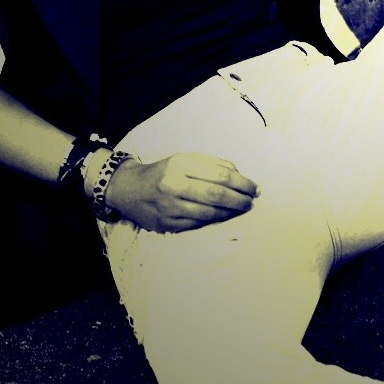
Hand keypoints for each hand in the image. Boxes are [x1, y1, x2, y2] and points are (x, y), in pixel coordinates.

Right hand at [104, 151, 259, 232]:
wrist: (130, 189)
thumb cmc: (165, 171)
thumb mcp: (186, 159)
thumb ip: (213, 163)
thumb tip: (240, 174)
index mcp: (180, 164)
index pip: (220, 175)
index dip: (242, 183)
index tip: (254, 188)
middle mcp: (173, 185)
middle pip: (216, 195)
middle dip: (239, 199)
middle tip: (251, 201)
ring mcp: (169, 207)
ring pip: (209, 213)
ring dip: (230, 212)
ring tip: (241, 208)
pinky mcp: (166, 224)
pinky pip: (198, 224)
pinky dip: (214, 220)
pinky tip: (223, 216)